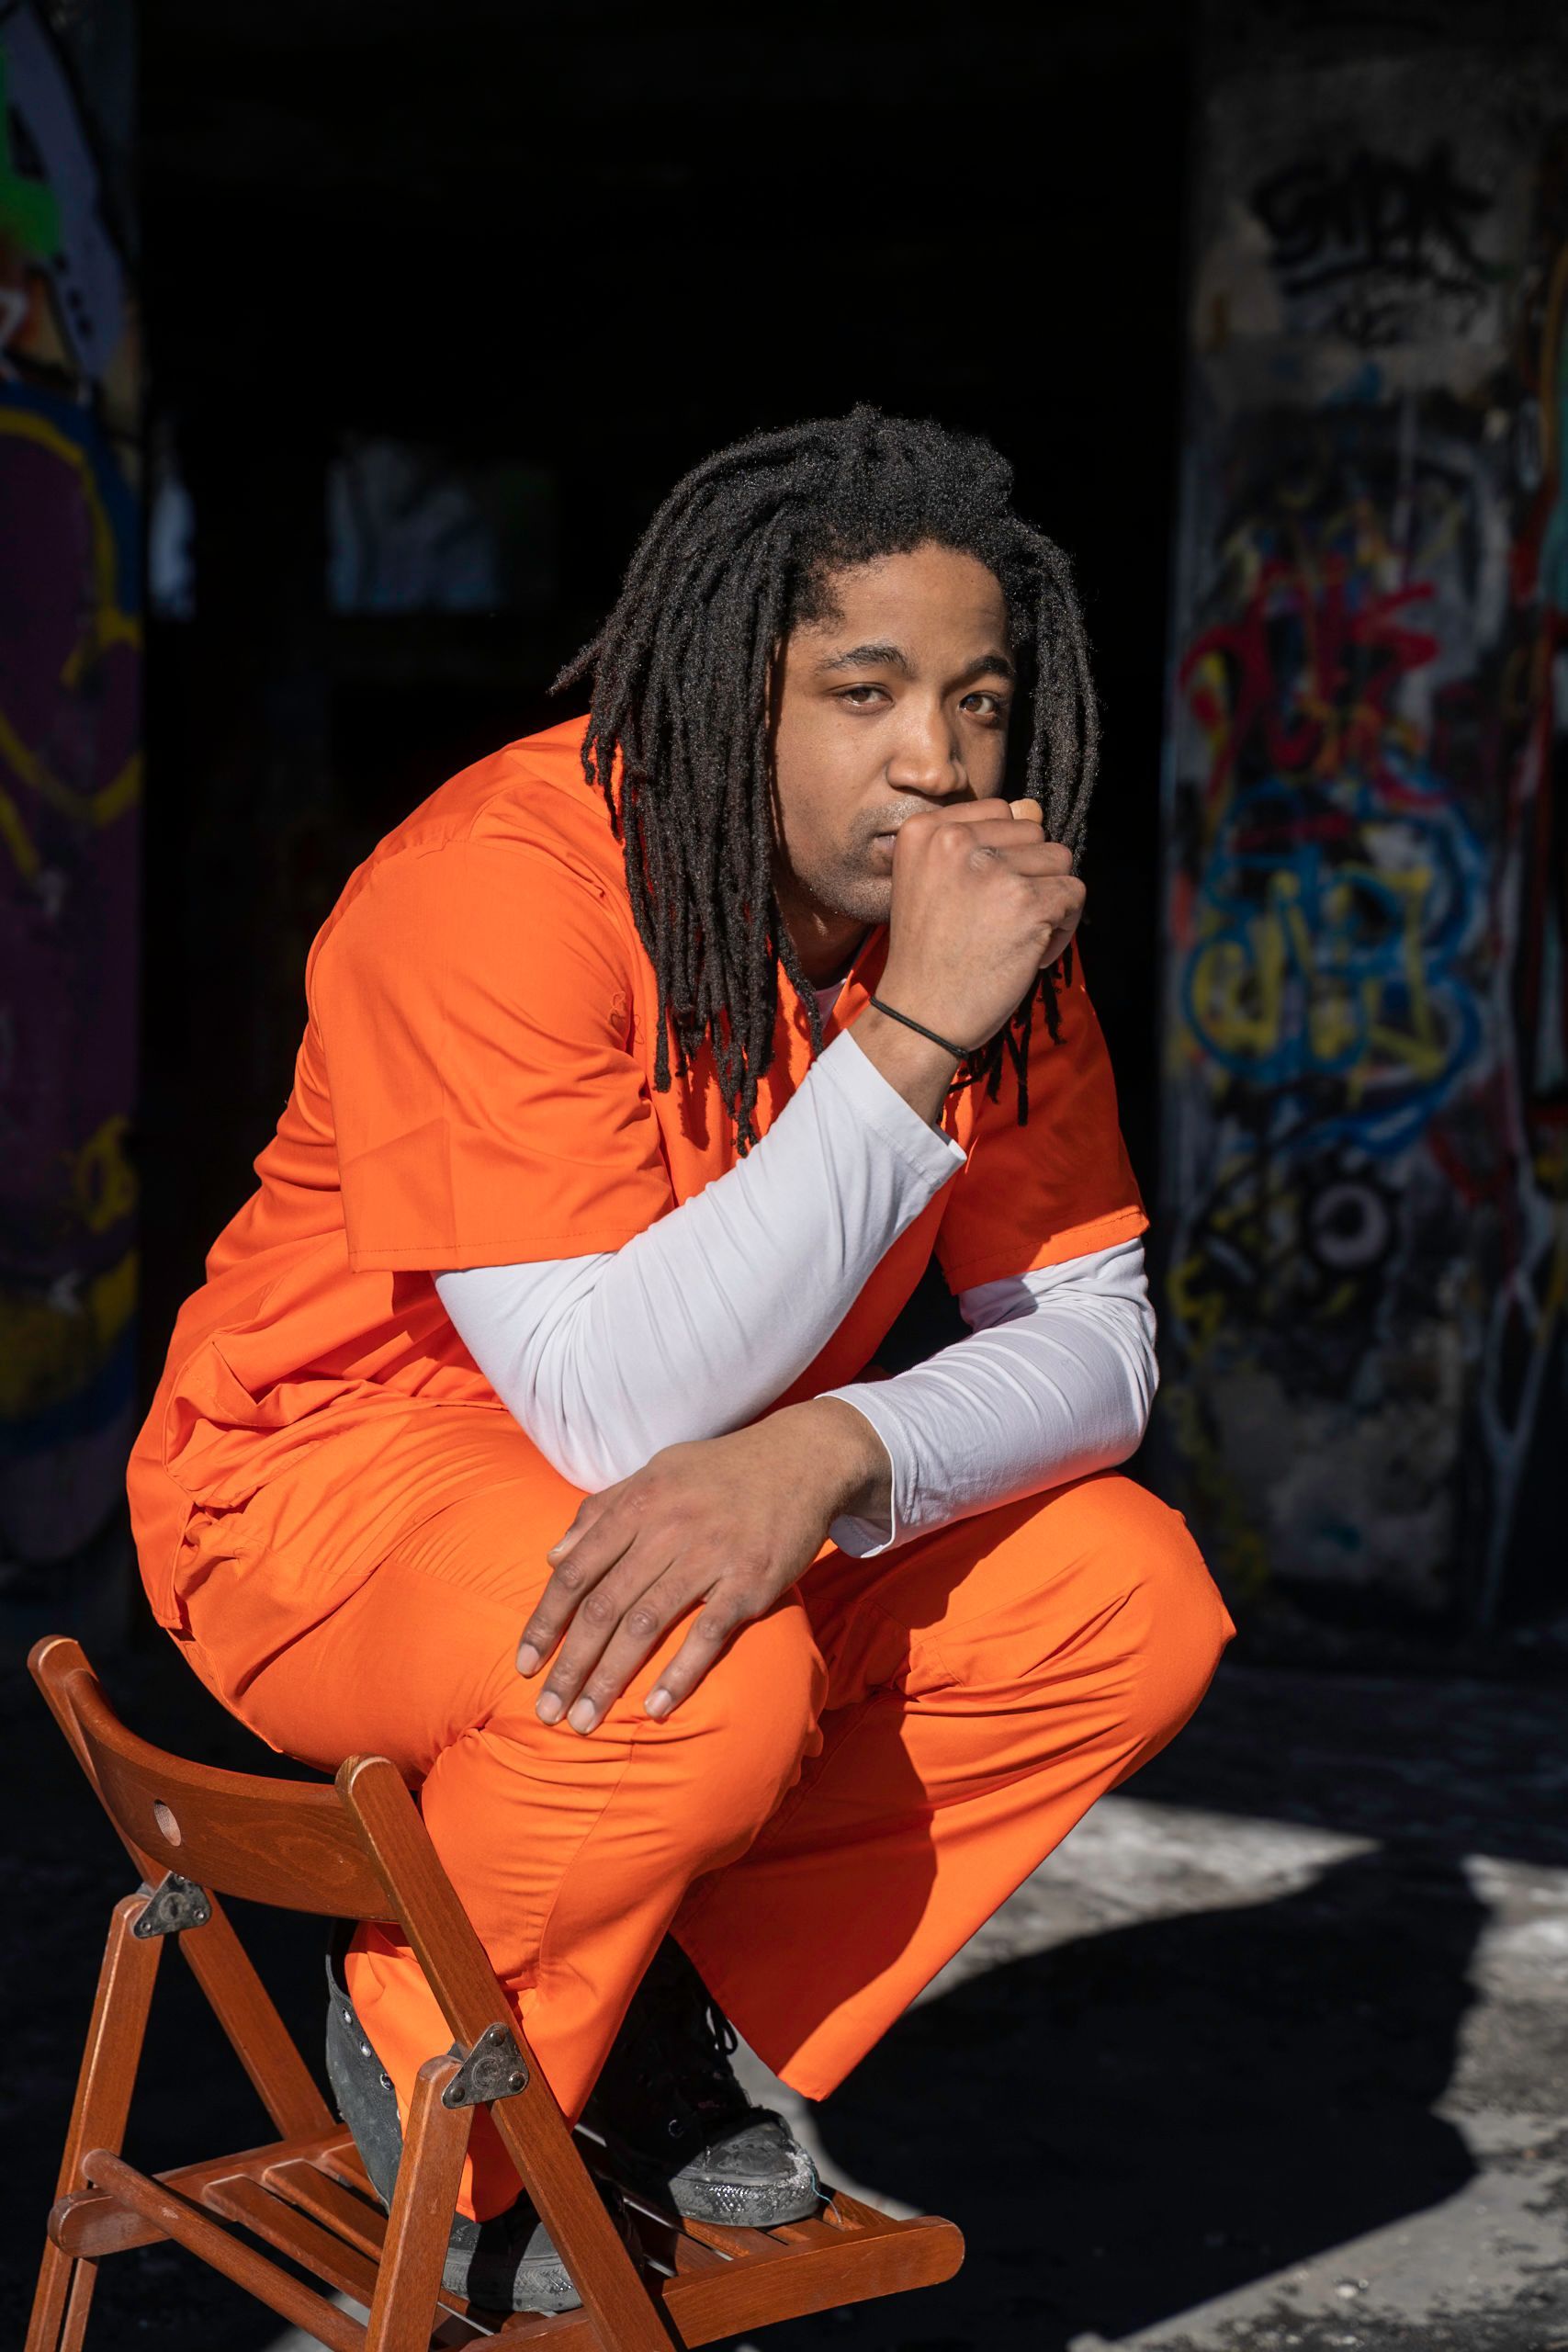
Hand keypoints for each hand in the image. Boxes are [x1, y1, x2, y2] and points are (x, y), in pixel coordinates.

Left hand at [516, 1400, 885, 1731]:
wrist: (804, 1458)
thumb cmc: (720, 1471)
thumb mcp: (656, 1472)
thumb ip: (603, 1511)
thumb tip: (553, 1557)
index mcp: (640, 1503)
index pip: (576, 1571)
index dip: (546, 1622)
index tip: (524, 1665)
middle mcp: (669, 1528)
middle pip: (604, 1606)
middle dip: (570, 1665)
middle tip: (548, 1712)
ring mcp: (713, 1555)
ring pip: (646, 1624)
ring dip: (610, 1678)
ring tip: (585, 1721)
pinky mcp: (753, 1579)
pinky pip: (709, 1633)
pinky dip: (680, 1673)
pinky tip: (655, 1708)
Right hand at [881, 797, 1084, 1052]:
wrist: (920, 1014)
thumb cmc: (929, 955)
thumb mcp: (933, 883)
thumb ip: (980, 841)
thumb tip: (1034, 807)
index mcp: (924, 830)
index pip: (999, 810)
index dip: (1004, 854)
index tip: (983, 896)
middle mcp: (954, 841)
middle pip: (1033, 831)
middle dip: (1030, 875)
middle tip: (1001, 920)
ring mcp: (992, 870)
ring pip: (1059, 859)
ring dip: (1050, 899)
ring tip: (1017, 934)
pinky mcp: (1027, 902)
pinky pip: (1073, 894)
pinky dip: (1062, 929)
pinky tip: (1030, 953)